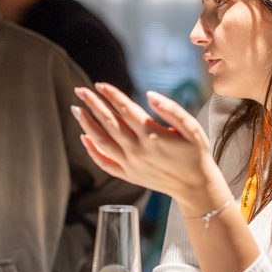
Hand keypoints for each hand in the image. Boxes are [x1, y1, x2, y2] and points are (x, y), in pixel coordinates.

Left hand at [71, 84, 226, 213]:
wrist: (195, 186)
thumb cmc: (195, 154)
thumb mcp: (192, 128)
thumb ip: (171, 110)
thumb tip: (149, 94)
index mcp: (152, 135)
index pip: (125, 109)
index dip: (111, 95)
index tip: (100, 84)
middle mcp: (137, 150)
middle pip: (109, 123)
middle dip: (93, 105)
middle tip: (80, 90)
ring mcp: (130, 164)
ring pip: (101, 142)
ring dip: (86, 125)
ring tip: (76, 109)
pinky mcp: (128, 175)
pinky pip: (104, 163)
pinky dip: (92, 151)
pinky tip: (84, 138)